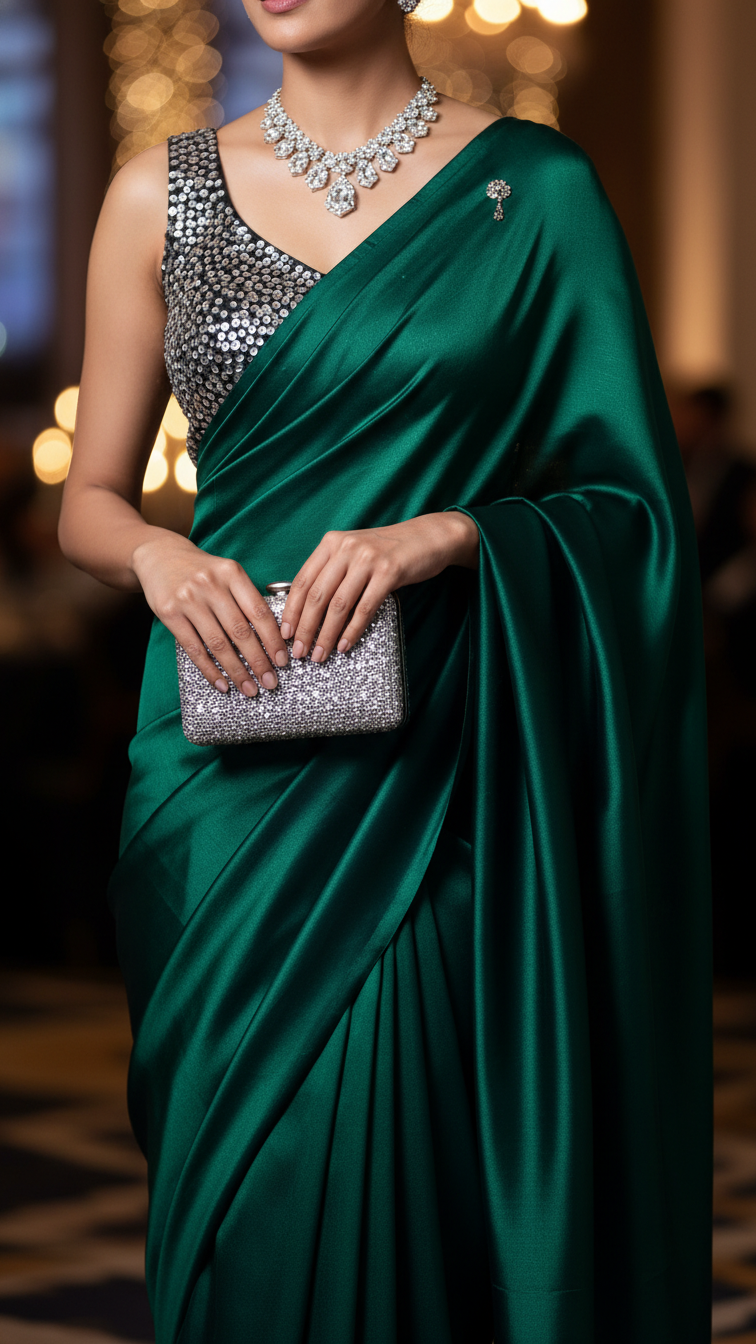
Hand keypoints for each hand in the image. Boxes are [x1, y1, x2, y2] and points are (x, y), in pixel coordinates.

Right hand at [132, 532, 288, 695]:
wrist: (159, 555)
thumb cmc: (202, 571)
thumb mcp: (227, 574)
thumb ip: (246, 599)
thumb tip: (272, 638)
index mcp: (232, 573)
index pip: (259, 612)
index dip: (273, 640)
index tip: (282, 661)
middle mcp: (211, 584)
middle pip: (240, 631)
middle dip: (258, 661)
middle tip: (270, 682)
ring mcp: (188, 598)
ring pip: (218, 644)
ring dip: (236, 671)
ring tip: (249, 688)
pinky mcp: (169, 613)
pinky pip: (194, 649)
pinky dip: (210, 670)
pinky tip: (222, 684)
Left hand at [280, 512, 478, 662]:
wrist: (428, 537)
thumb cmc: (389, 550)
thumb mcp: (354, 552)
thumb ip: (332, 571)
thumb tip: (307, 609)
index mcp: (331, 543)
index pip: (302, 580)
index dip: (291, 610)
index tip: (286, 633)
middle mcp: (345, 548)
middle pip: (316, 595)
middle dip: (305, 628)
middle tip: (299, 651)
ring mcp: (367, 559)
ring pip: (338, 605)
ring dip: (326, 634)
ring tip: (320, 654)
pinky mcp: (389, 572)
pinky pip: (364, 608)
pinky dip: (352, 630)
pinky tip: (345, 645)